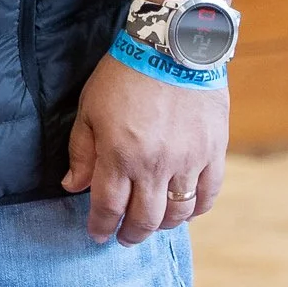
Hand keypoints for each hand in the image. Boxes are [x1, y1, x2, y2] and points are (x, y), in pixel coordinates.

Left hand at [62, 52, 227, 244]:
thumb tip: (72, 186)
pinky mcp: (214, 153)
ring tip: (151, 226)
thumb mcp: (89, 110)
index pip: (108, 206)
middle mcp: (156, 165)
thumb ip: (81, 152)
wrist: (172, 48)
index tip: (96, 235)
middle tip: (123, 238)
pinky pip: (208, 195)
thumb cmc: (123, 76)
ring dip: (163, 226)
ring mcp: (189, 161)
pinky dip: (196, 209)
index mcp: (120, 154)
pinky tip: (184, 211)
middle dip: (130, 234)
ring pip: (178, 212)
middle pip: (144, 218)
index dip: (100, 226)